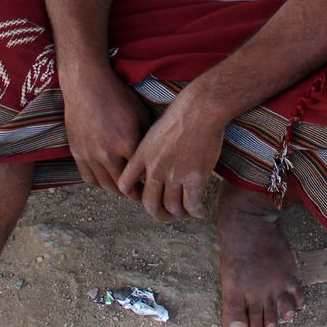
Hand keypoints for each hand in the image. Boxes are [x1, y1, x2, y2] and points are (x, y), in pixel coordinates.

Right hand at [61, 67, 149, 196]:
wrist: (87, 86)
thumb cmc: (118, 97)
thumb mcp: (141, 115)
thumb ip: (146, 142)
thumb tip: (151, 161)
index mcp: (127, 144)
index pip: (141, 176)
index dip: (148, 184)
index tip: (153, 186)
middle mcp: (107, 154)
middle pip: (122, 187)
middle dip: (134, 193)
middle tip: (142, 194)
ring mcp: (90, 156)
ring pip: (105, 186)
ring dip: (117, 190)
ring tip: (125, 188)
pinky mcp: (77, 153)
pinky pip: (88, 178)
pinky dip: (99, 182)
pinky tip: (107, 178)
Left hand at [117, 92, 227, 221]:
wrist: (201, 109)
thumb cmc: (181, 114)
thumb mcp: (155, 131)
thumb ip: (148, 151)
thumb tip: (149, 169)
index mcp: (142, 155)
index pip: (125, 184)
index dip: (132, 195)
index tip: (144, 197)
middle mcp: (155, 168)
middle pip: (150, 204)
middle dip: (158, 214)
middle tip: (166, 217)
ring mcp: (174, 175)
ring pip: (172, 207)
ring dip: (180, 214)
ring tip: (187, 214)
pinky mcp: (195, 178)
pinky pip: (191, 205)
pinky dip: (195, 212)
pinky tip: (199, 211)